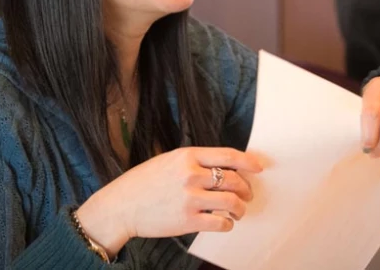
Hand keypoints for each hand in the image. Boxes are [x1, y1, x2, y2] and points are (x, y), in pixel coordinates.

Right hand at [76, 147, 261, 256]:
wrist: (121, 206)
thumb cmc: (143, 183)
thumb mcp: (167, 161)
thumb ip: (193, 162)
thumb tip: (222, 168)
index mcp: (187, 155)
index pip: (228, 155)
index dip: (248, 162)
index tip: (258, 167)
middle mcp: (190, 174)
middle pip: (235, 180)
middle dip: (246, 189)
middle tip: (246, 194)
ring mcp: (190, 198)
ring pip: (232, 202)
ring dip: (240, 208)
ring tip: (237, 211)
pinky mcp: (188, 220)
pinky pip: (221, 222)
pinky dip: (228, 224)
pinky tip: (223, 222)